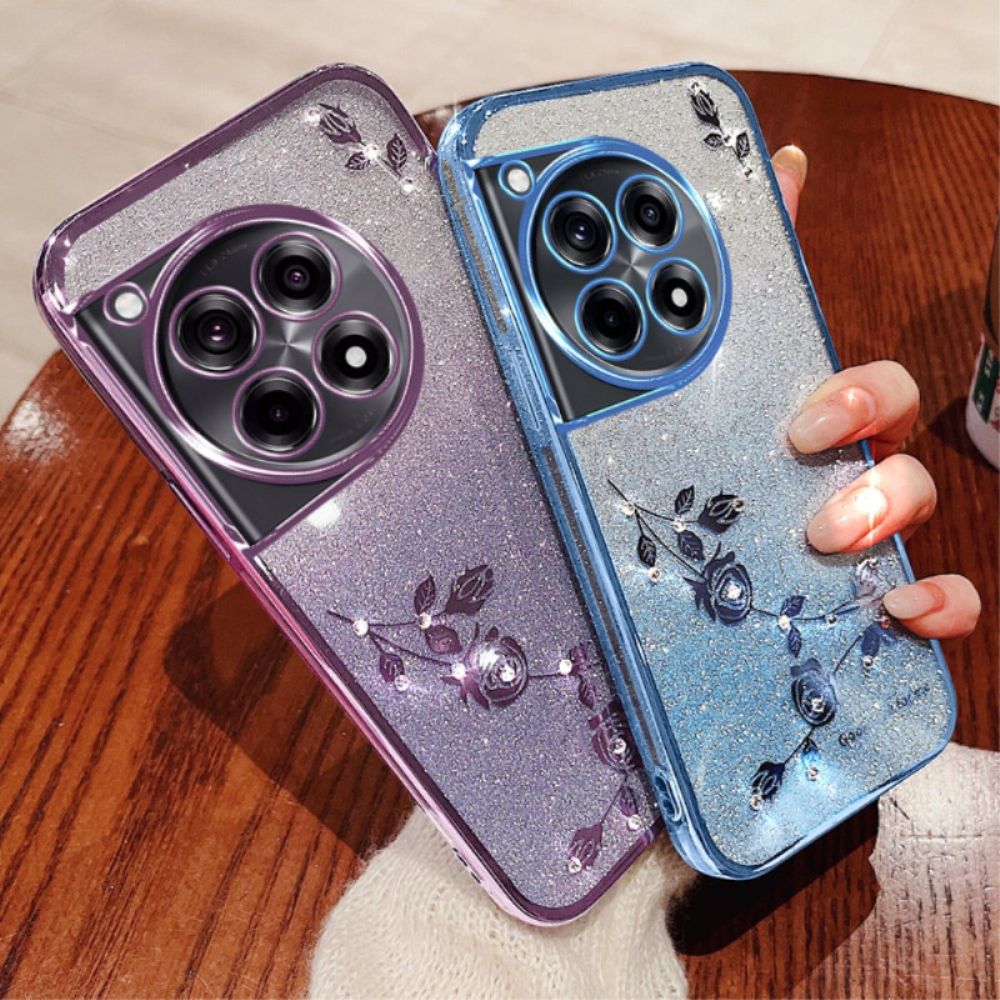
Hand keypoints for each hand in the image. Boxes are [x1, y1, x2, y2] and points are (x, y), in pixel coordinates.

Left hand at [772, 146, 980, 639]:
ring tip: (828, 545)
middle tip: (819, 504)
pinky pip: (945, 597)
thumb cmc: (726, 456)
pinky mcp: (880, 589)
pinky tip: (903, 612)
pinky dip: (943, 603)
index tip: (805, 427)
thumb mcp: (729, 374)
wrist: (693, 555)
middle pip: (908, 455)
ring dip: (890, 520)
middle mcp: (857, 470)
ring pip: (922, 512)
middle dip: (877, 473)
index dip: (858, 400)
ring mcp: (872, 531)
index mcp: (824, 423)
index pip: (877, 393)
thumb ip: (754, 279)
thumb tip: (781, 162)